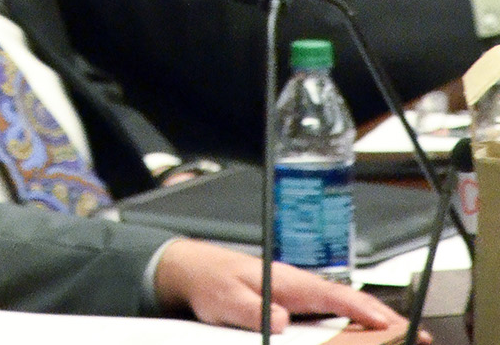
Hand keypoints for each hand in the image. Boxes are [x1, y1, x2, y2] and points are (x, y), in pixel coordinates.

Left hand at [152, 241, 419, 336]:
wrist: (193, 272)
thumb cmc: (211, 280)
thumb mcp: (226, 298)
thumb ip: (253, 309)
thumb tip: (281, 319)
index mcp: (287, 280)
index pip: (333, 295)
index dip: (364, 309)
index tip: (391, 323)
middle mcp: (297, 286)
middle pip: (347, 303)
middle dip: (382, 318)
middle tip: (415, 334)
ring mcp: (297, 296)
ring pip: (341, 311)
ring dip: (370, 324)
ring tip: (402, 337)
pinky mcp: (292, 307)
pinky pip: (328, 317)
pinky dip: (351, 325)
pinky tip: (364, 337)